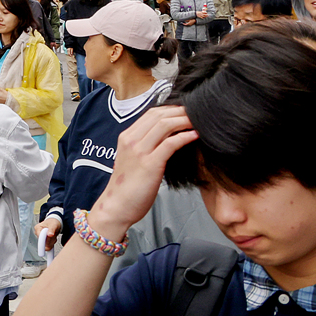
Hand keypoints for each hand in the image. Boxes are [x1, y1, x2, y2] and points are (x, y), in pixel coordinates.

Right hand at [35, 216, 61, 247]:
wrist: (55, 222)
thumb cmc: (53, 222)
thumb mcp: (53, 225)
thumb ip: (51, 230)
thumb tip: (49, 235)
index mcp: (38, 228)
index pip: (40, 236)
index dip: (46, 238)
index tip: (51, 237)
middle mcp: (38, 233)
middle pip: (43, 241)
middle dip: (50, 240)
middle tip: (54, 235)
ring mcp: (40, 237)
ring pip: (46, 244)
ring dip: (51, 241)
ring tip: (53, 235)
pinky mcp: (43, 240)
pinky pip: (47, 245)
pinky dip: (51, 243)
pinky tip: (53, 238)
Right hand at [89, 105, 195, 236]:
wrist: (116, 206)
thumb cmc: (127, 187)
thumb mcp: (132, 160)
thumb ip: (145, 147)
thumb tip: (166, 139)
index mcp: (127, 137)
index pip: (151, 113)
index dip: (171, 109)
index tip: (185, 111)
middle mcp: (131, 140)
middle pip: (159, 115)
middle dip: (180, 111)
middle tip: (197, 112)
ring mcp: (139, 151)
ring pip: (165, 125)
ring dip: (185, 120)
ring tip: (199, 121)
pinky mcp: (150, 164)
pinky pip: (171, 143)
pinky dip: (185, 136)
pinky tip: (195, 135)